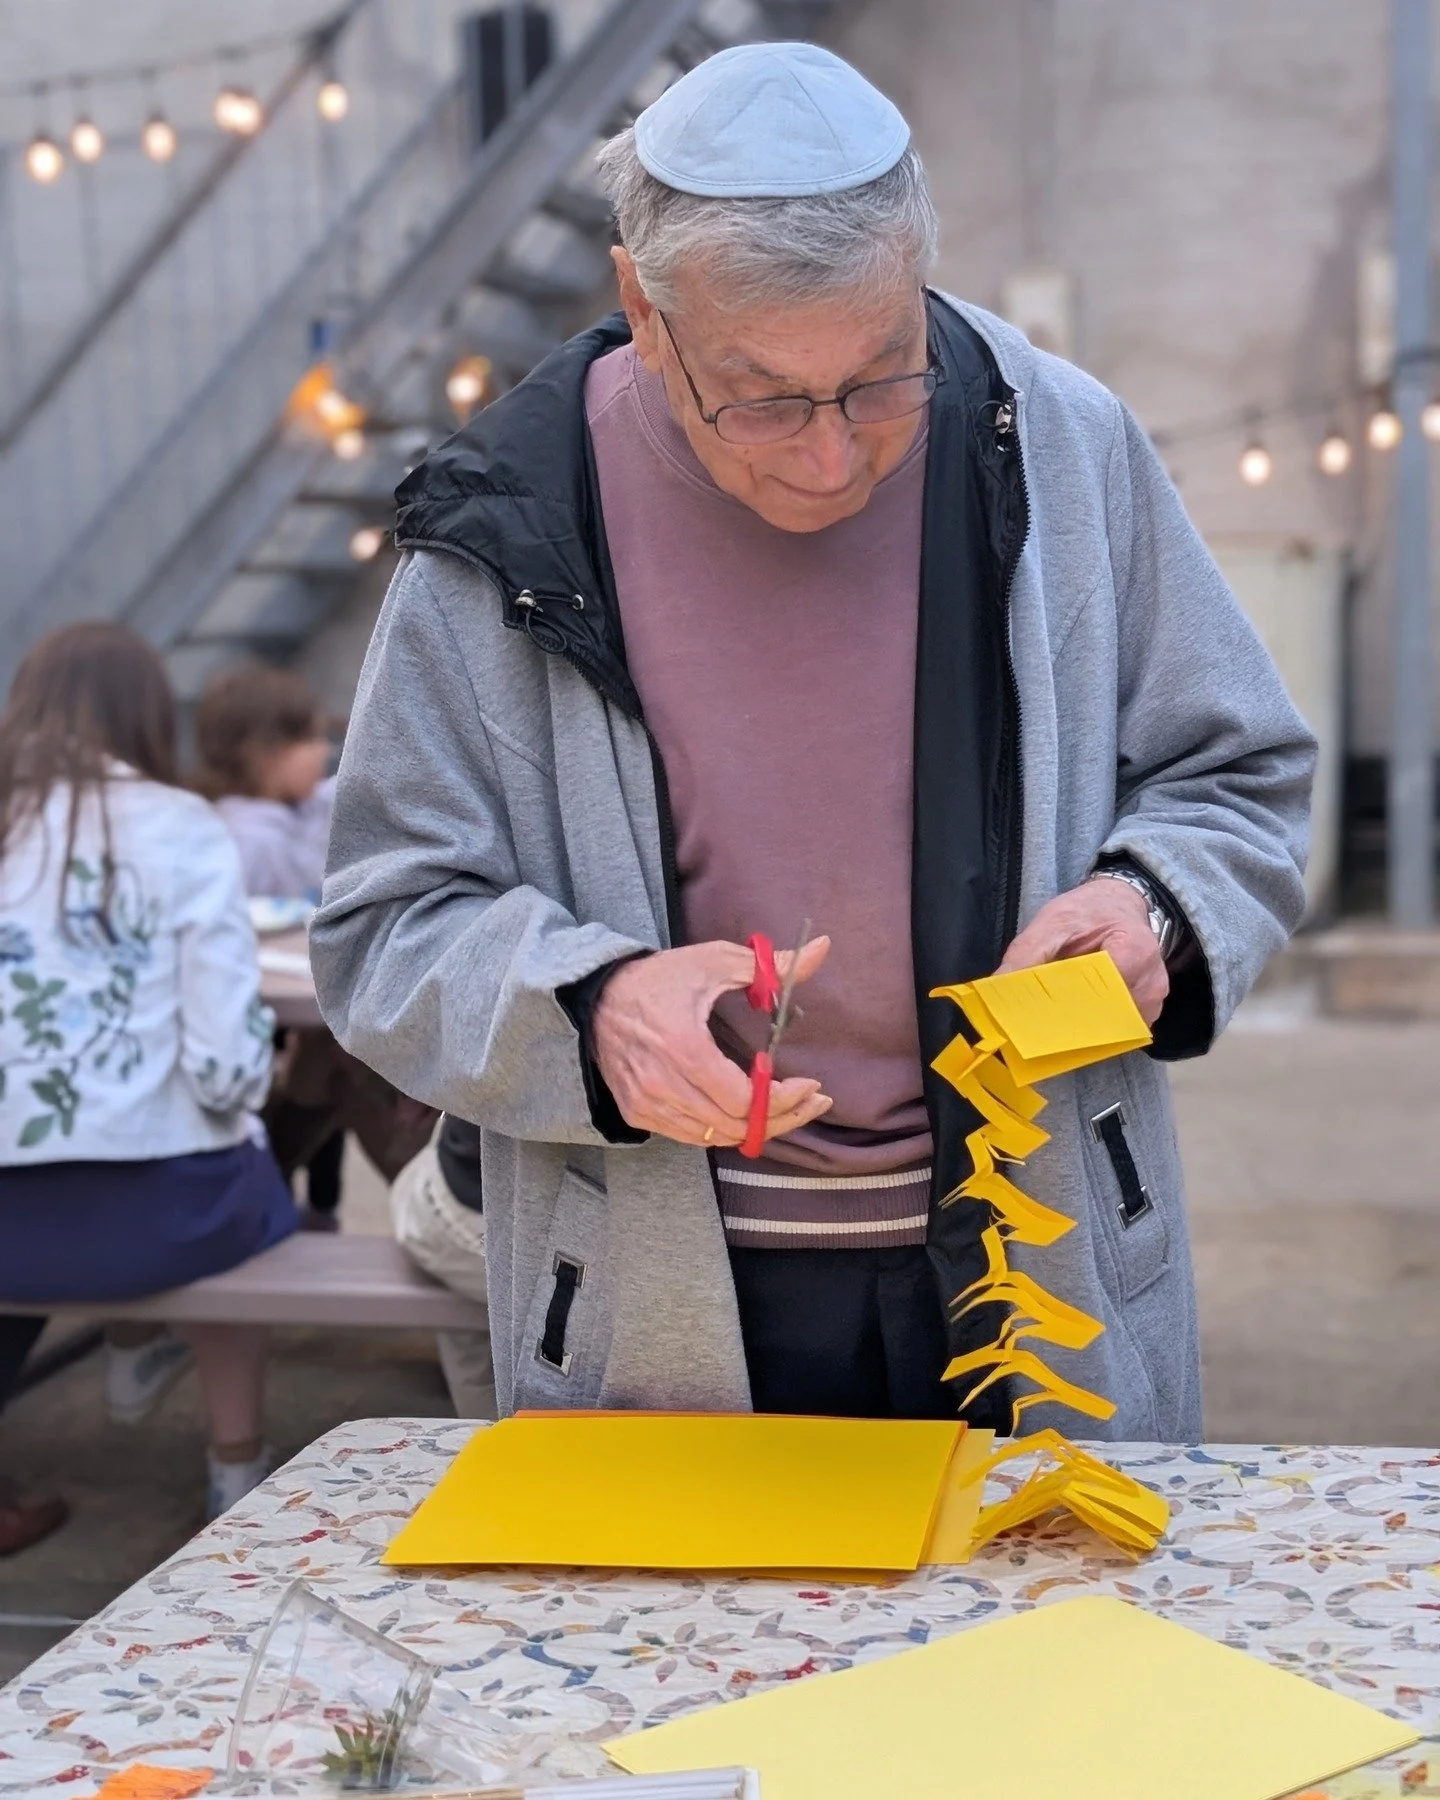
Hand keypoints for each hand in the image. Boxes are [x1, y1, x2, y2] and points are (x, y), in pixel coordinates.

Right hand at [593, 937, 832, 1146]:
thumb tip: (822, 949)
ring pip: (717, 1137)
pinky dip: (723, 1129)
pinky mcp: (639, 1113)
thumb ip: (771, 965)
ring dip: (756, 1128)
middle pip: (737, 1126)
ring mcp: (648, 1104)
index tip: (809, 1084)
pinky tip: (745, 1112)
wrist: (597, 998)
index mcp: (683, 1048)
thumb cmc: (660, 978)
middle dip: (783, 1117)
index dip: (782, 1099)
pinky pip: (692, 1137)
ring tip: (788, 1108)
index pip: (743, 1099)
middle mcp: (662, 1084)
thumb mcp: (716, 961)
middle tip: (813, 1101)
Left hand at [997, 879, 1168, 1024]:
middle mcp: (1151, 982)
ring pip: (1111, 1029)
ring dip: (1082, 1028)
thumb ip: (1027, 954)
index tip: (1034, 1015)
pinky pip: (1117, 1030)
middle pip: (1106, 1018)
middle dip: (1070, 1024)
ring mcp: (1153, 1001)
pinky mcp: (1147, 1012)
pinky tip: (1073, 1017)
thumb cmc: (1088, 912)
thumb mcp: (1053, 922)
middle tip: (1035, 1024)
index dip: (1065, 1006)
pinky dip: (1094, 1027)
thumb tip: (997, 987)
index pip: (1101, 994)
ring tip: (1053, 1019)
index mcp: (1134, 950)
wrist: (1119, 905)